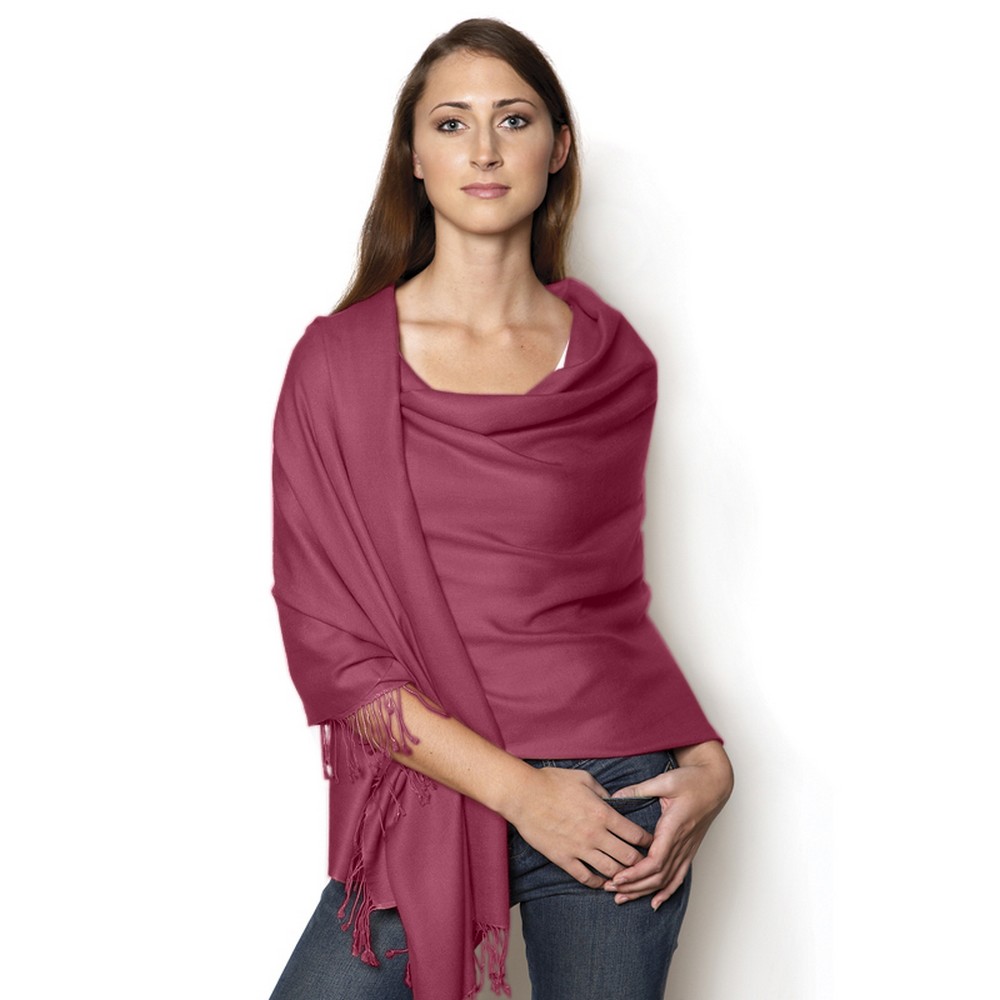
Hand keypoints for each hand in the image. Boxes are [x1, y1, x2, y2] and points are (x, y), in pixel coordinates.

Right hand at [505, 766, 654, 888]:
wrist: (523, 795)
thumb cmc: (552, 782)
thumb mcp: (584, 779)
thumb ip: (604, 792)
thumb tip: (615, 803)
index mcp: (603, 813)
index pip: (635, 834)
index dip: (647, 841)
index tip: (651, 843)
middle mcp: (595, 834)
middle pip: (628, 857)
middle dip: (640, 861)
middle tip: (644, 863)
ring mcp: (579, 849)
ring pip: (610, 871)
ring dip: (622, 875)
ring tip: (627, 875)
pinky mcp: (563, 859)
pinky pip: (586, 878)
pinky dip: (598, 882)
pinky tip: (602, 881)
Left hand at [605, 741, 732, 907]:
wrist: (715, 783)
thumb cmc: (692, 781)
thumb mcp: (664, 781)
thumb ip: (639, 789)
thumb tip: (614, 797)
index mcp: (674, 828)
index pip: (655, 861)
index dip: (636, 874)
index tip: (617, 878)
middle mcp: (681, 843)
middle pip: (657, 876)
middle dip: (632, 886)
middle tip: (609, 889)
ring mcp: (687, 849)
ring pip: (666, 880)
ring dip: (643, 892)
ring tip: (622, 898)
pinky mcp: (689, 850)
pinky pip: (679, 876)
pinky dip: (667, 892)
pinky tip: (655, 903)